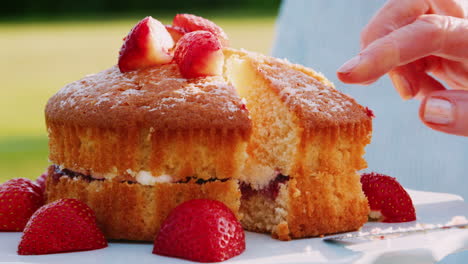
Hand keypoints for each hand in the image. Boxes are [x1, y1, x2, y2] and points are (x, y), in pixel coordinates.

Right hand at [337, 0, 467, 135]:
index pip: (427, 32)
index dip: (385, 52)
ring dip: (392, 60)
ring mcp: (450, 26)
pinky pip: (403, 40)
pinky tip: (423, 86)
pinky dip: (400, 67)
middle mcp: (462, 21)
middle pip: (406, 7)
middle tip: (403, 89)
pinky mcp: (439, 37)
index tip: (348, 75)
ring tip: (418, 91)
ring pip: (397, 24)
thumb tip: (427, 112)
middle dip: (383, 44)